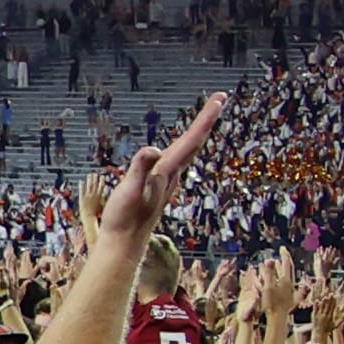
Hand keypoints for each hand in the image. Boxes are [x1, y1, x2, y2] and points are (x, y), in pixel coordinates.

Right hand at [97, 92, 223, 243]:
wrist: (124, 245)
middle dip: (207, 120)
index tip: (220, 98)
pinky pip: (177, 161)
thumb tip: (153, 149)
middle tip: (219, 99)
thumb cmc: (124, 219)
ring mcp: (167, 182)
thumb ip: (140, 169)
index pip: (191, 140)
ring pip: (188, 152)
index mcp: (167, 172)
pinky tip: (179, 149)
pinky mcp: (159, 187)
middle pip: (194, 142)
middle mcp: (172, 175)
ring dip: (198, 133)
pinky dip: (184, 147)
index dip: (206, 118)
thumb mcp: (129, 191)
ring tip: (205, 119)